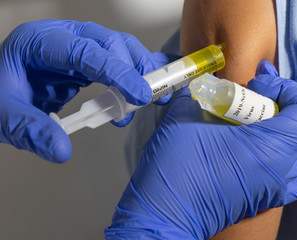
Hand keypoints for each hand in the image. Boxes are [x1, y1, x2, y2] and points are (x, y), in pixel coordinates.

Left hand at [0, 19, 172, 162]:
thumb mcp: (4, 115)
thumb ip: (30, 130)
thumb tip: (61, 150)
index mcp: (39, 42)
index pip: (85, 51)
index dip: (116, 71)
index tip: (139, 94)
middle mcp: (62, 37)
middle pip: (109, 42)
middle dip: (133, 69)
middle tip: (147, 98)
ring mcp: (77, 46)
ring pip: (119, 48)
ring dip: (139, 71)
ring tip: (150, 97)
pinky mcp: (87, 61)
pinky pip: (116, 62)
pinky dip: (132, 76)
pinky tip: (142, 90)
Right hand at [104, 61, 296, 238]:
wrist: (165, 213)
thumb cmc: (175, 168)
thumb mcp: (186, 116)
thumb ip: (203, 94)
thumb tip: (208, 86)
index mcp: (269, 148)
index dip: (285, 88)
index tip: (257, 85)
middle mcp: (281, 171)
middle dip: (281, 105)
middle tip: (254, 97)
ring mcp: (274, 189)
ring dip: (281, 129)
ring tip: (255, 121)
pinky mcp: (264, 198)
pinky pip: (286, 171)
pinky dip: (278, 153)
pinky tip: (253, 147)